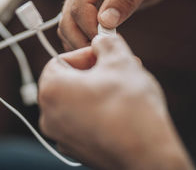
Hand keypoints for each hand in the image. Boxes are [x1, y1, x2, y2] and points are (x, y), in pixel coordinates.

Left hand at [38, 35, 192, 169]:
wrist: (148, 154)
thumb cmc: (131, 107)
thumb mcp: (120, 60)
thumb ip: (106, 43)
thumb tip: (102, 40)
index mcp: (52, 90)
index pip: (60, 60)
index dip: (84, 54)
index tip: (104, 57)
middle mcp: (48, 115)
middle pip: (67, 82)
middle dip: (93, 72)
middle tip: (117, 70)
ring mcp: (61, 136)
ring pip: (75, 102)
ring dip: (95, 92)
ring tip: (122, 89)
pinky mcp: (76, 150)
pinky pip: (81, 123)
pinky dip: (96, 113)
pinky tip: (120, 112)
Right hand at [58, 0, 195, 49]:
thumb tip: (104, 23)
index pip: (79, 4)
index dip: (90, 28)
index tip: (107, 46)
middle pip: (69, 16)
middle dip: (81, 39)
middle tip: (103, 57)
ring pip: (71, 22)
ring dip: (82, 41)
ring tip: (106, 54)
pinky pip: (83, 22)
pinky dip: (88, 37)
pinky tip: (106, 47)